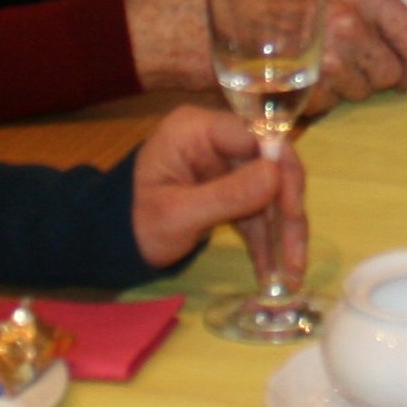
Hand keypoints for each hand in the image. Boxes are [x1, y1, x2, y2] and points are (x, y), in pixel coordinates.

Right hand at [118, 0, 406, 104]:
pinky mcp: (303, 91)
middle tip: (338, 65)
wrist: (199, 18)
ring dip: (338, 88)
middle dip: (372, 76)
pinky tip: (287, 78)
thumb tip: (398, 36)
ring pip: (360, 92)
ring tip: (304, 64)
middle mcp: (350, 21)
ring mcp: (327, 59)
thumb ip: (358, 4)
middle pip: (392, 73)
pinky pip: (325, 107)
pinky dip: (310, 102)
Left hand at [124, 102, 309, 268]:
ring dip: (281, 235)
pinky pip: (257, 211)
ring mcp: (223, 163)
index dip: (282, 174)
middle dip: (286, 215)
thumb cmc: (133, 224)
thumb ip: (227, 195)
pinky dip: (267, 241)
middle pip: (271, 168)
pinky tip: (275, 272)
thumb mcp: (178, 215)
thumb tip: (277, 176)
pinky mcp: (227, 188)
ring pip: (269, 194)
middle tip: (296, 258)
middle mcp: (216, 139)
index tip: (293, 213)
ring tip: (289, 278)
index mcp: (198, 129)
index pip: (258, 138)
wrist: (109, 242)